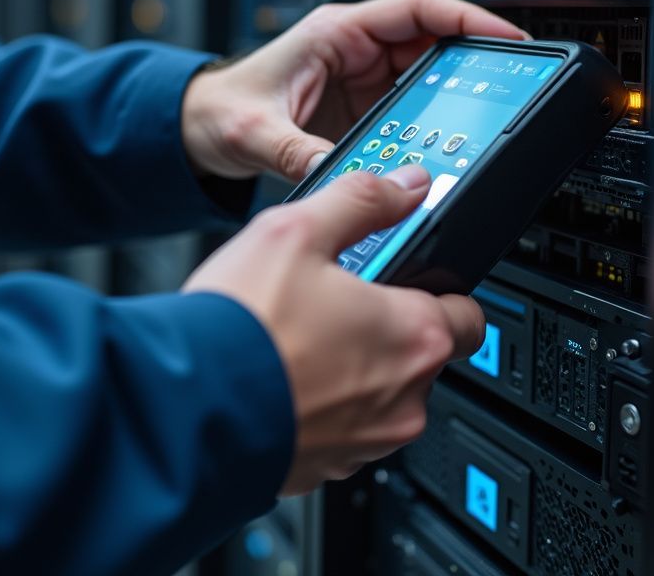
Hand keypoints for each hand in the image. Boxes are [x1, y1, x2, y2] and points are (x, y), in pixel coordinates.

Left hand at [182, 0, 526, 181]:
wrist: (198, 127)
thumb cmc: (221, 108)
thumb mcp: (259, 132)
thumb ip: (301, 153)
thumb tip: (346, 178)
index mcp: (337, 32)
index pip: (417, 9)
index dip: (467, 18)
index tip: (506, 36)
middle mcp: (355, 49)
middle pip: (433, 42)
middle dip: (473, 61)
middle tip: (511, 86)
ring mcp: (362, 79)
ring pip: (427, 75)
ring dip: (454, 95)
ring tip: (484, 119)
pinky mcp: (361, 108)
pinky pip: (411, 106)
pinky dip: (432, 121)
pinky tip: (445, 143)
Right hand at [184, 165, 484, 494]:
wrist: (184, 408)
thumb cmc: (243, 325)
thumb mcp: (298, 230)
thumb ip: (362, 201)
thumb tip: (407, 187)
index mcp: (414, 336)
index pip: (469, 312)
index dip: (438, 286)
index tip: (406, 275)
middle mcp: (405, 399)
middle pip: (421, 352)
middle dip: (385, 323)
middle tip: (334, 296)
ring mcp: (368, 442)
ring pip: (381, 392)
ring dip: (353, 364)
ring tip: (297, 332)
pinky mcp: (329, 467)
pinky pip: (342, 425)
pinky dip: (322, 401)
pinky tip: (281, 371)